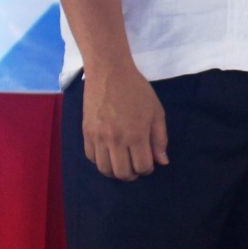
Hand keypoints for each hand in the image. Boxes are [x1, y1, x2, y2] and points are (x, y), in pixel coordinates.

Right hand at [82, 66, 167, 180]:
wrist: (109, 73)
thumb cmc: (137, 91)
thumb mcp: (156, 112)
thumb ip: (159, 139)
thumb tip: (161, 162)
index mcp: (136, 134)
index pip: (142, 167)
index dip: (147, 169)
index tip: (148, 163)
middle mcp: (116, 139)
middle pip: (122, 173)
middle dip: (131, 174)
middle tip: (135, 167)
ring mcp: (98, 137)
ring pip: (104, 169)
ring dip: (115, 171)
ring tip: (122, 163)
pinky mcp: (86, 132)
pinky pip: (91, 157)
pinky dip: (100, 161)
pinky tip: (108, 154)